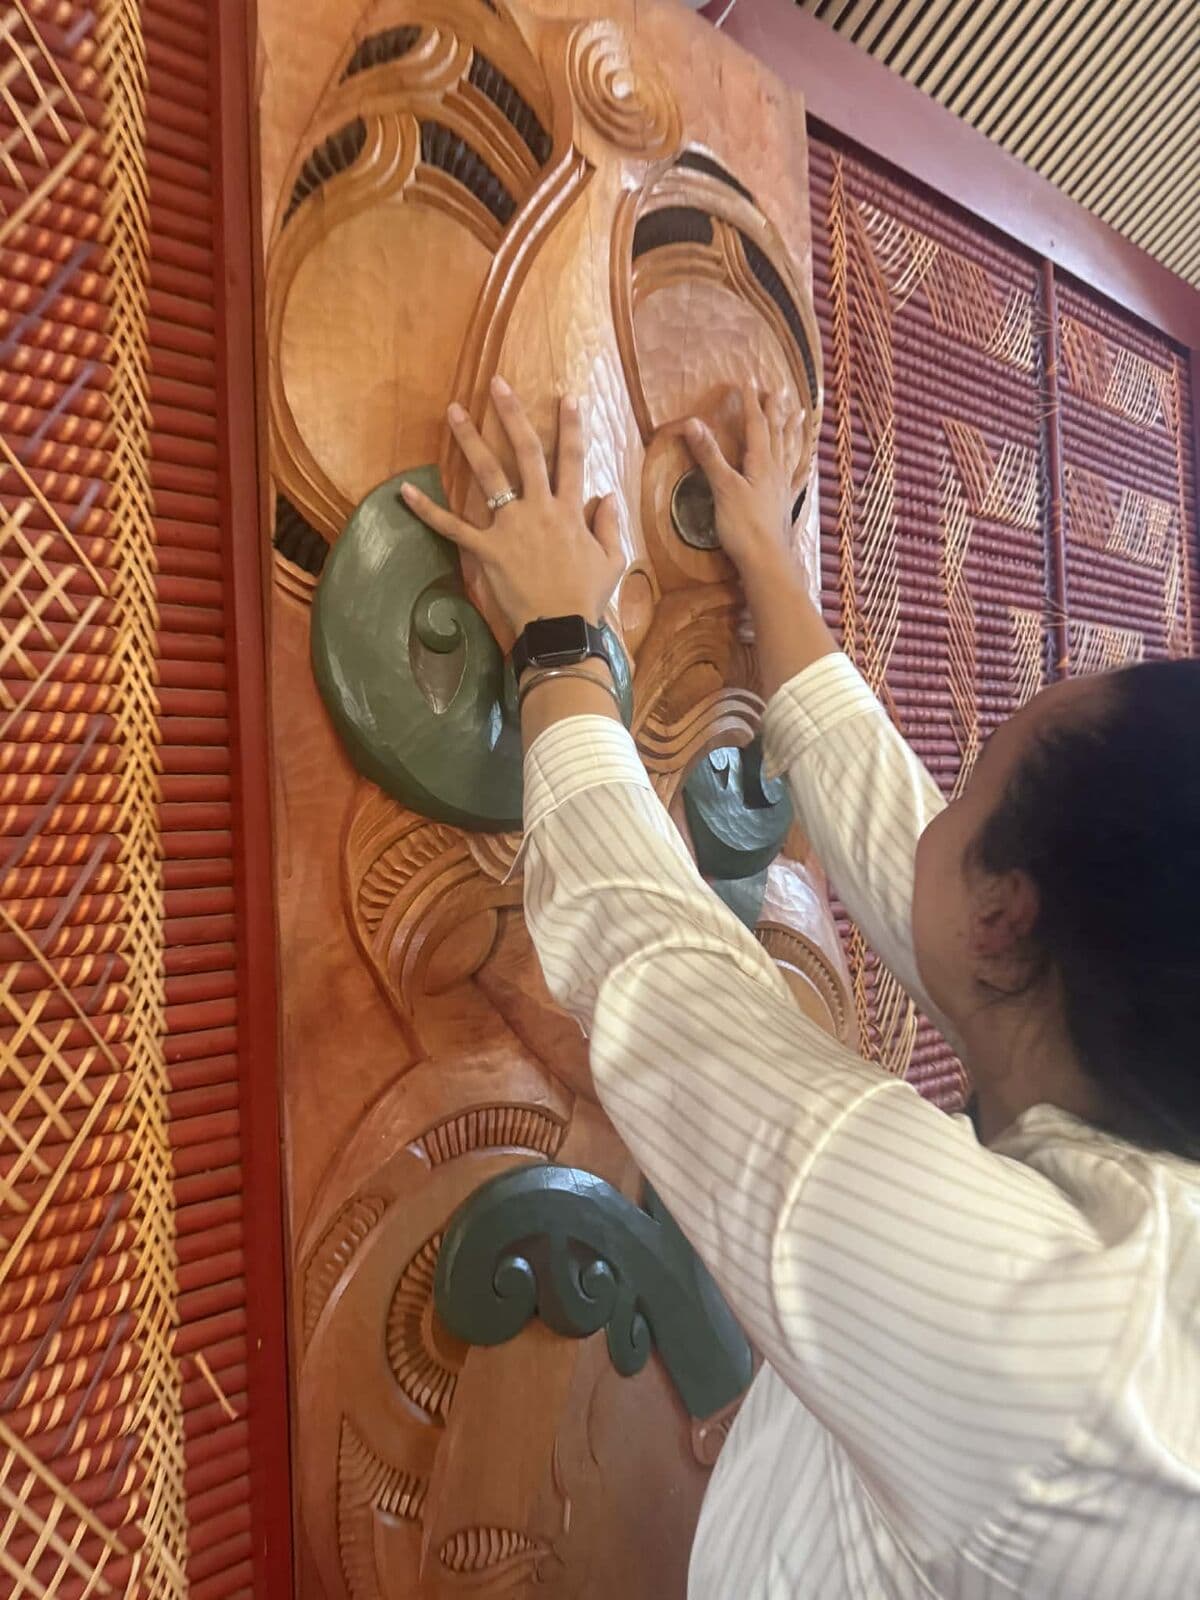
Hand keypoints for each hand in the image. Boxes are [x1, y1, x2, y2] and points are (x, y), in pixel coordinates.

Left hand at [400, 377, 624, 636]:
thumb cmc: (587, 597)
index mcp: (570, 510)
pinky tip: (403, 491)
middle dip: (512, 415)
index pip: (571, 459)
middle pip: (526, 452)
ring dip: (470, 440)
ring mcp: (510, 527)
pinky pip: (452, 527)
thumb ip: (610, 524)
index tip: (566, 398)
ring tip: (454, 411)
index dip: (571, 427)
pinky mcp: (487, 550)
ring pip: (488, 475)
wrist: (561, 629)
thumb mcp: (612, 560)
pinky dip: (427, 510)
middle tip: (497, 384)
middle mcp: (539, 509)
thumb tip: (607, 496)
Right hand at [683, 385, 805, 580]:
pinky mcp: (784, 505)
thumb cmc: (743, 526)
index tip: (748, 380)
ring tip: (800, 414)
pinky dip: (801, 466)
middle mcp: (775, 470)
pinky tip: (807, 462)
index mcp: (761, 462)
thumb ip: (709, 455)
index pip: (756, 425)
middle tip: (778, 390)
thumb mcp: (722, 488)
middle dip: (774, 410)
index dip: (751, 402)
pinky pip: (796, 478)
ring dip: (792, 431)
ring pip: (789, 451)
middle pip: (776, 433)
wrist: (767, 562)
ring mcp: (782, 487)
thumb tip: (691, 422)